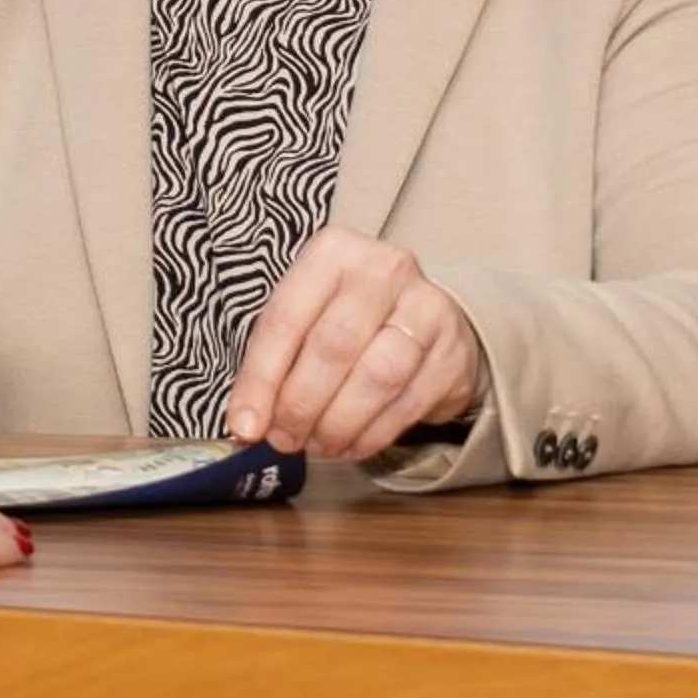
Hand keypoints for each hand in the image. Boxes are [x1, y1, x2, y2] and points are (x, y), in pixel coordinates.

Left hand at [226, 225, 484, 461]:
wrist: (425, 317)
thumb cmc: (350, 318)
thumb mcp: (306, 319)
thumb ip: (275, 365)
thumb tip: (246, 426)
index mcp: (333, 252)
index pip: (286, 319)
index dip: (260, 379)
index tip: (244, 425)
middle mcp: (383, 269)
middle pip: (332, 347)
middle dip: (300, 405)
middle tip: (284, 440)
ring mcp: (426, 307)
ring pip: (375, 377)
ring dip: (337, 424)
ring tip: (317, 445)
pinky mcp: (453, 351)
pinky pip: (407, 404)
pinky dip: (372, 435)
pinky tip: (351, 445)